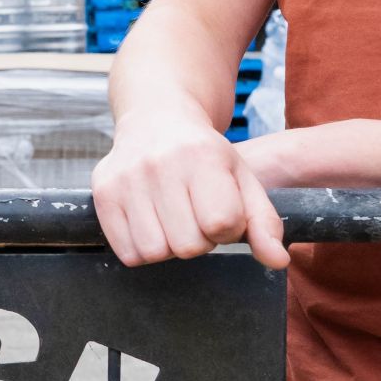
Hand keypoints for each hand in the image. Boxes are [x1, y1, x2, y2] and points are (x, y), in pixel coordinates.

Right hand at [92, 109, 289, 269]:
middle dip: (198, 240)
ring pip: (155, 252)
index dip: (227, 229)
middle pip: (187, 246)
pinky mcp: (102, 193)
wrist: (155, 118)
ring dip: (169, 246)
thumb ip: (264, 222)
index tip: (222, 212)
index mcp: (202, 156)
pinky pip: (127, 252)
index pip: (221, 224)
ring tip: (173, 220)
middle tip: (195, 216)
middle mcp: (160, 164)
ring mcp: (126, 178)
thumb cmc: (205, 156)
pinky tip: (151, 223)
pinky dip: (142, 249)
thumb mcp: (243, 179)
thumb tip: (278, 261)